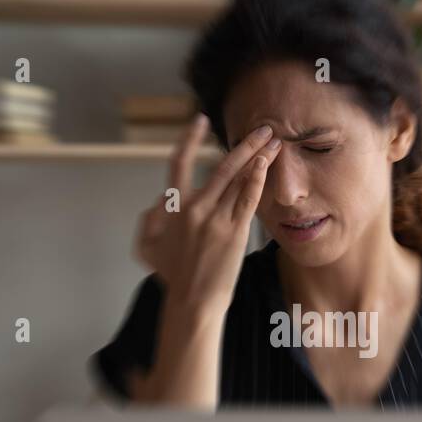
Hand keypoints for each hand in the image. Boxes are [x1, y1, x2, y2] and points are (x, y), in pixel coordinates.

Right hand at [133, 113, 281, 313]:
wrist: (191, 301)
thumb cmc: (171, 276)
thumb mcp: (147, 245)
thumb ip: (150, 218)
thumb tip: (160, 199)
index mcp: (173, 207)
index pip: (179, 163)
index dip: (189, 138)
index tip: (200, 120)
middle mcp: (195, 207)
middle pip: (221, 165)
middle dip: (244, 144)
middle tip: (262, 127)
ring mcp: (216, 219)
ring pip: (238, 178)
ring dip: (258, 156)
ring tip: (274, 141)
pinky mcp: (234, 232)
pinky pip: (248, 199)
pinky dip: (257, 179)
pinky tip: (267, 164)